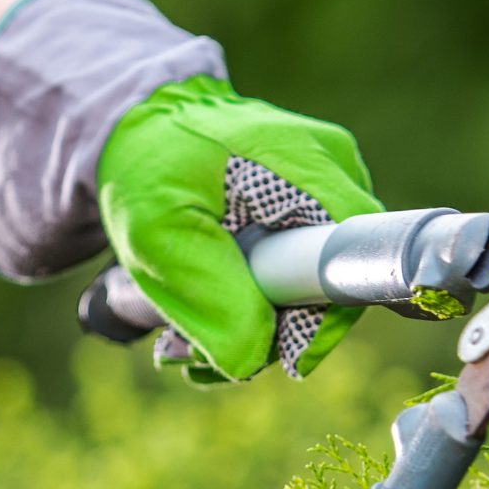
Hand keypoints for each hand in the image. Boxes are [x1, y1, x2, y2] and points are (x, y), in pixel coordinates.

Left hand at [0, 0, 379, 380]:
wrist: (136, 126)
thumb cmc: (146, 166)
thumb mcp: (159, 232)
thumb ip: (209, 296)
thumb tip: (250, 362)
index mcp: (312, 169)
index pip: (353, 266)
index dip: (319, 325)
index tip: (270, 358)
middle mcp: (334, 176)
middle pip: (331, 287)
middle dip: (267, 337)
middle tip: (194, 358)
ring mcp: (323, 193)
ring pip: (309, 291)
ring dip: (248, 331)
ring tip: (180, 346)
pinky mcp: (304, 212)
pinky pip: (294, 277)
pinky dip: (247, 308)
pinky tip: (199, 321)